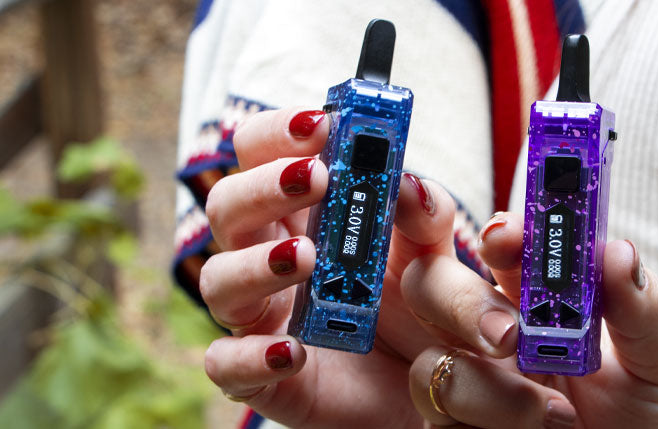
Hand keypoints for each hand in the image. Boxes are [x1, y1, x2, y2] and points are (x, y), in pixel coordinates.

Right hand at [199, 107, 472, 426]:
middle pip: (227, 205)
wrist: (426, 386)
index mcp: (300, 213)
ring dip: (255, 263)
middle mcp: (266, 256)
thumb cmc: (414, 307)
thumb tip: (411, 181)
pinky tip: (294, 351)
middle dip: (263, 186)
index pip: (260, 155)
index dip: (277, 133)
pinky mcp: (259, 373)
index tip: (318, 123)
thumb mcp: (430, 256)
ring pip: (216, 279)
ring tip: (304, 256)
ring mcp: (258, 315)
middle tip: (313, 178)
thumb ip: (426, 217)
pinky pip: (227, 365)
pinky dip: (252, 357)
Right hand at [404, 212, 657, 427]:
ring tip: (558, 413)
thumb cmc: (646, 422)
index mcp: (537, 302)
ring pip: (433, 358)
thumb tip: (617, 251)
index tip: (508, 239)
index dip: (496, 235)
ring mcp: (469, 381)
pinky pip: (440, 411)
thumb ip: (642, 311)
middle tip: (508, 335)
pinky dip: (491, 418)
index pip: (501, 248)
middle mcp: (492, 333)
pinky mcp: (455, 425)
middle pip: (430, 285)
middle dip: (459, 300)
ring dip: (492, 387)